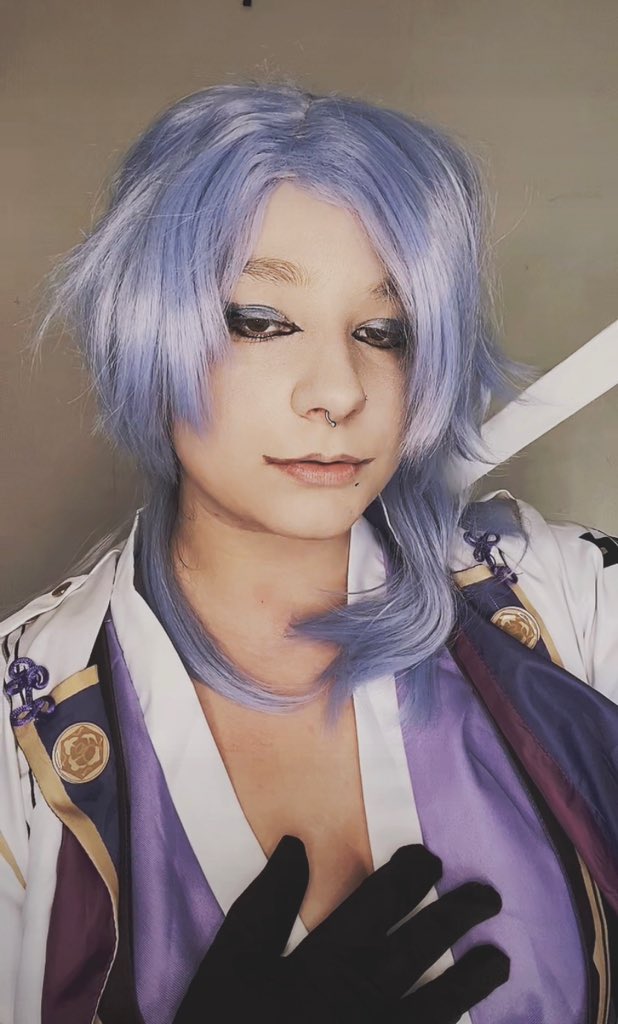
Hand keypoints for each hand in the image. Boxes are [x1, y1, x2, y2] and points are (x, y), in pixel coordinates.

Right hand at [173, 835, 508, 1023]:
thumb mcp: (229, 964)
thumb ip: (264, 905)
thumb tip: (298, 847)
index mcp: (322, 965)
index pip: (375, 908)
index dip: (407, 879)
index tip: (431, 860)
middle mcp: (357, 1000)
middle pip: (415, 951)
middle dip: (453, 919)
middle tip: (488, 898)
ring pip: (433, 1007)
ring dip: (468, 982)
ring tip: (499, 962)